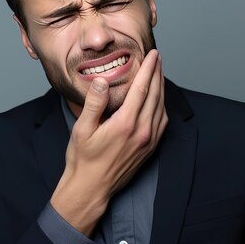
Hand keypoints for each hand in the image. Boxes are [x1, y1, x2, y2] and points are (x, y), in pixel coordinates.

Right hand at [50, 49, 167, 235]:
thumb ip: (94, 103)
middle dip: (158, 73)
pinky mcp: (150, 149)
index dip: (149, 69)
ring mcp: (148, 141)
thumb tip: (103, 81)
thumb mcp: (82, 129)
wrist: (91, 189)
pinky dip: (162, 106)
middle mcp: (142, 131)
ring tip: (159, 74)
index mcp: (126, 123)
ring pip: (161, 108)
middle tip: (158, 58)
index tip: (154, 54)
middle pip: (156, 95)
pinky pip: (162, 122)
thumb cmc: (83, 159)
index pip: (142, 88)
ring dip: (162, 88)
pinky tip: (158, 101)